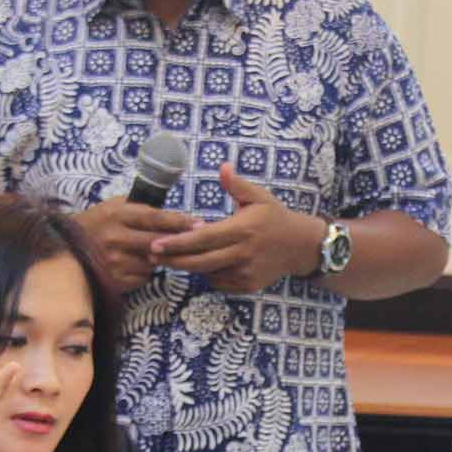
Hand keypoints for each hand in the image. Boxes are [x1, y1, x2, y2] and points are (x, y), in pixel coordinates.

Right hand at [75, 200, 198, 294]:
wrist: (65, 249)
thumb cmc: (97, 224)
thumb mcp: (114, 207)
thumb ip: (141, 209)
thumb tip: (174, 216)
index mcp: (117, 214)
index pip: (155, 218)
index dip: (180, 222)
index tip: (200, 224)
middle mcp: (115, 237)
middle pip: (159, 242)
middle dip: (179, 243)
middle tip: (196, 242)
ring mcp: (114, 261)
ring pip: (153, 262)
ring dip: (158, 259)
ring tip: (146, 252)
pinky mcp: (114, 279)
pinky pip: (143, 277)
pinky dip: (144, 272)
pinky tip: (132, 264)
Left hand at [147, 166, 324, 293]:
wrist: (300, 246)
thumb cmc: (275, 217)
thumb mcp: (258, 196)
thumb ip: (236, 184)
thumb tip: (222, 166)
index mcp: (242, 230)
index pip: (202, 238)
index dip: (177, 243)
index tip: (156, 243)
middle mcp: (242, 253)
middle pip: (199, 262)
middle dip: (173, 260)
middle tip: (151, 255)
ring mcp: (245, 272)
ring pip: (207, 274)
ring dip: (188, 267)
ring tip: (169, 259)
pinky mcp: (248, 285)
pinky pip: (219, 283)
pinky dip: (207, 275)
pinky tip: (201, 265)